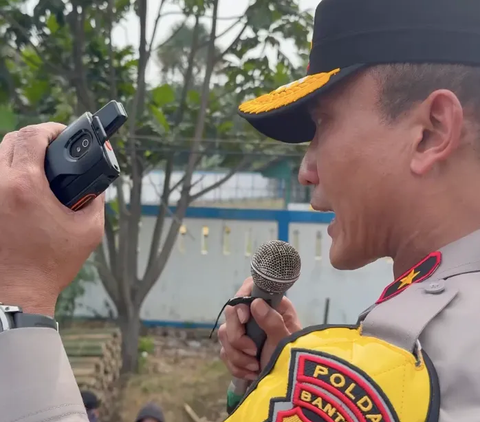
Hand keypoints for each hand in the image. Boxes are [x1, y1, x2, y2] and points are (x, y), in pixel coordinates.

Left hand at [0, 123, 104, 315]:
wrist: (17, 292)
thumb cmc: (51, 264)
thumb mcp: (89, 229)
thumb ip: (96, 199)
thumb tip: (96, 181)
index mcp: (24, 186)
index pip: (32, 136)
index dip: (51, 129)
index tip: (62, 133)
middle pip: (10, 139)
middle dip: (34, 138)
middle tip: (53, 149)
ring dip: (17, 153)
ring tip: (38, 166)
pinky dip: (6, 172)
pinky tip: (21, 184)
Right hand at [218, 277, 301, 379]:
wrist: (288, 385)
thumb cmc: (292, 358)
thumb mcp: (285, 341)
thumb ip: (273, 322)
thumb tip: (256, 303)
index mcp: (271, 305)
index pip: (249, 289)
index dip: (241, 301)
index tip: (244, 319)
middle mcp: (255, 314)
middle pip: (231, 313)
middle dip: (238, 336)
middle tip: (252, 351)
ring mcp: (243, 331)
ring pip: (224, 334)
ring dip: (237, 355)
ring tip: (255, 366)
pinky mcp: (236, 347)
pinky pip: (224, 352)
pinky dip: (236, 365)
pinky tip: (251, 372)